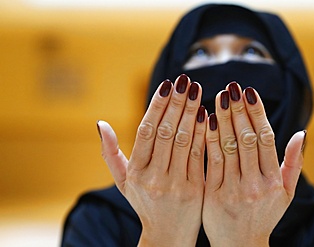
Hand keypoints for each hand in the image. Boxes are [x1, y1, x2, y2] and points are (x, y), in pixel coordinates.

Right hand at [97, 74, 206, 246]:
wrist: (167, 236)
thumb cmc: (145, 203)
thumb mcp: (123, 182)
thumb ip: (111, 153)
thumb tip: (100, 123)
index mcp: (135, 173)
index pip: (146, 131)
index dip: (157, 106)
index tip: (167, 84)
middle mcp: (153, 178)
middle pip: (166, 132)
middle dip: (176, 103)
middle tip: (184, 80)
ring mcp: (175, 185)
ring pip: (183, 140)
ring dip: (191, 112)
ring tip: (197, 90)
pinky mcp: (196, 190)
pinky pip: (200, 155)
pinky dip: (203, 133)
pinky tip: (208, 114)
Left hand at [203, 82, 305, 246]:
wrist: (240, 246)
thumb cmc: (263, 215)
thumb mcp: (285, 194)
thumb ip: (292, 164)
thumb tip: (300, 133)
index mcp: (274, 181)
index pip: (265, 139)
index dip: (257, 113)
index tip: (249, 92)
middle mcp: (255, 184)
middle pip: (245, 139)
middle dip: (238, 110)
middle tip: (231, 87)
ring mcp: (233, 189)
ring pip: (227, 147)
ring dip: (223, 119)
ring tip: (218, 97)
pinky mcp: (212, 194)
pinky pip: (210, 161)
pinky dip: (208, 139)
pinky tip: (205, 120)